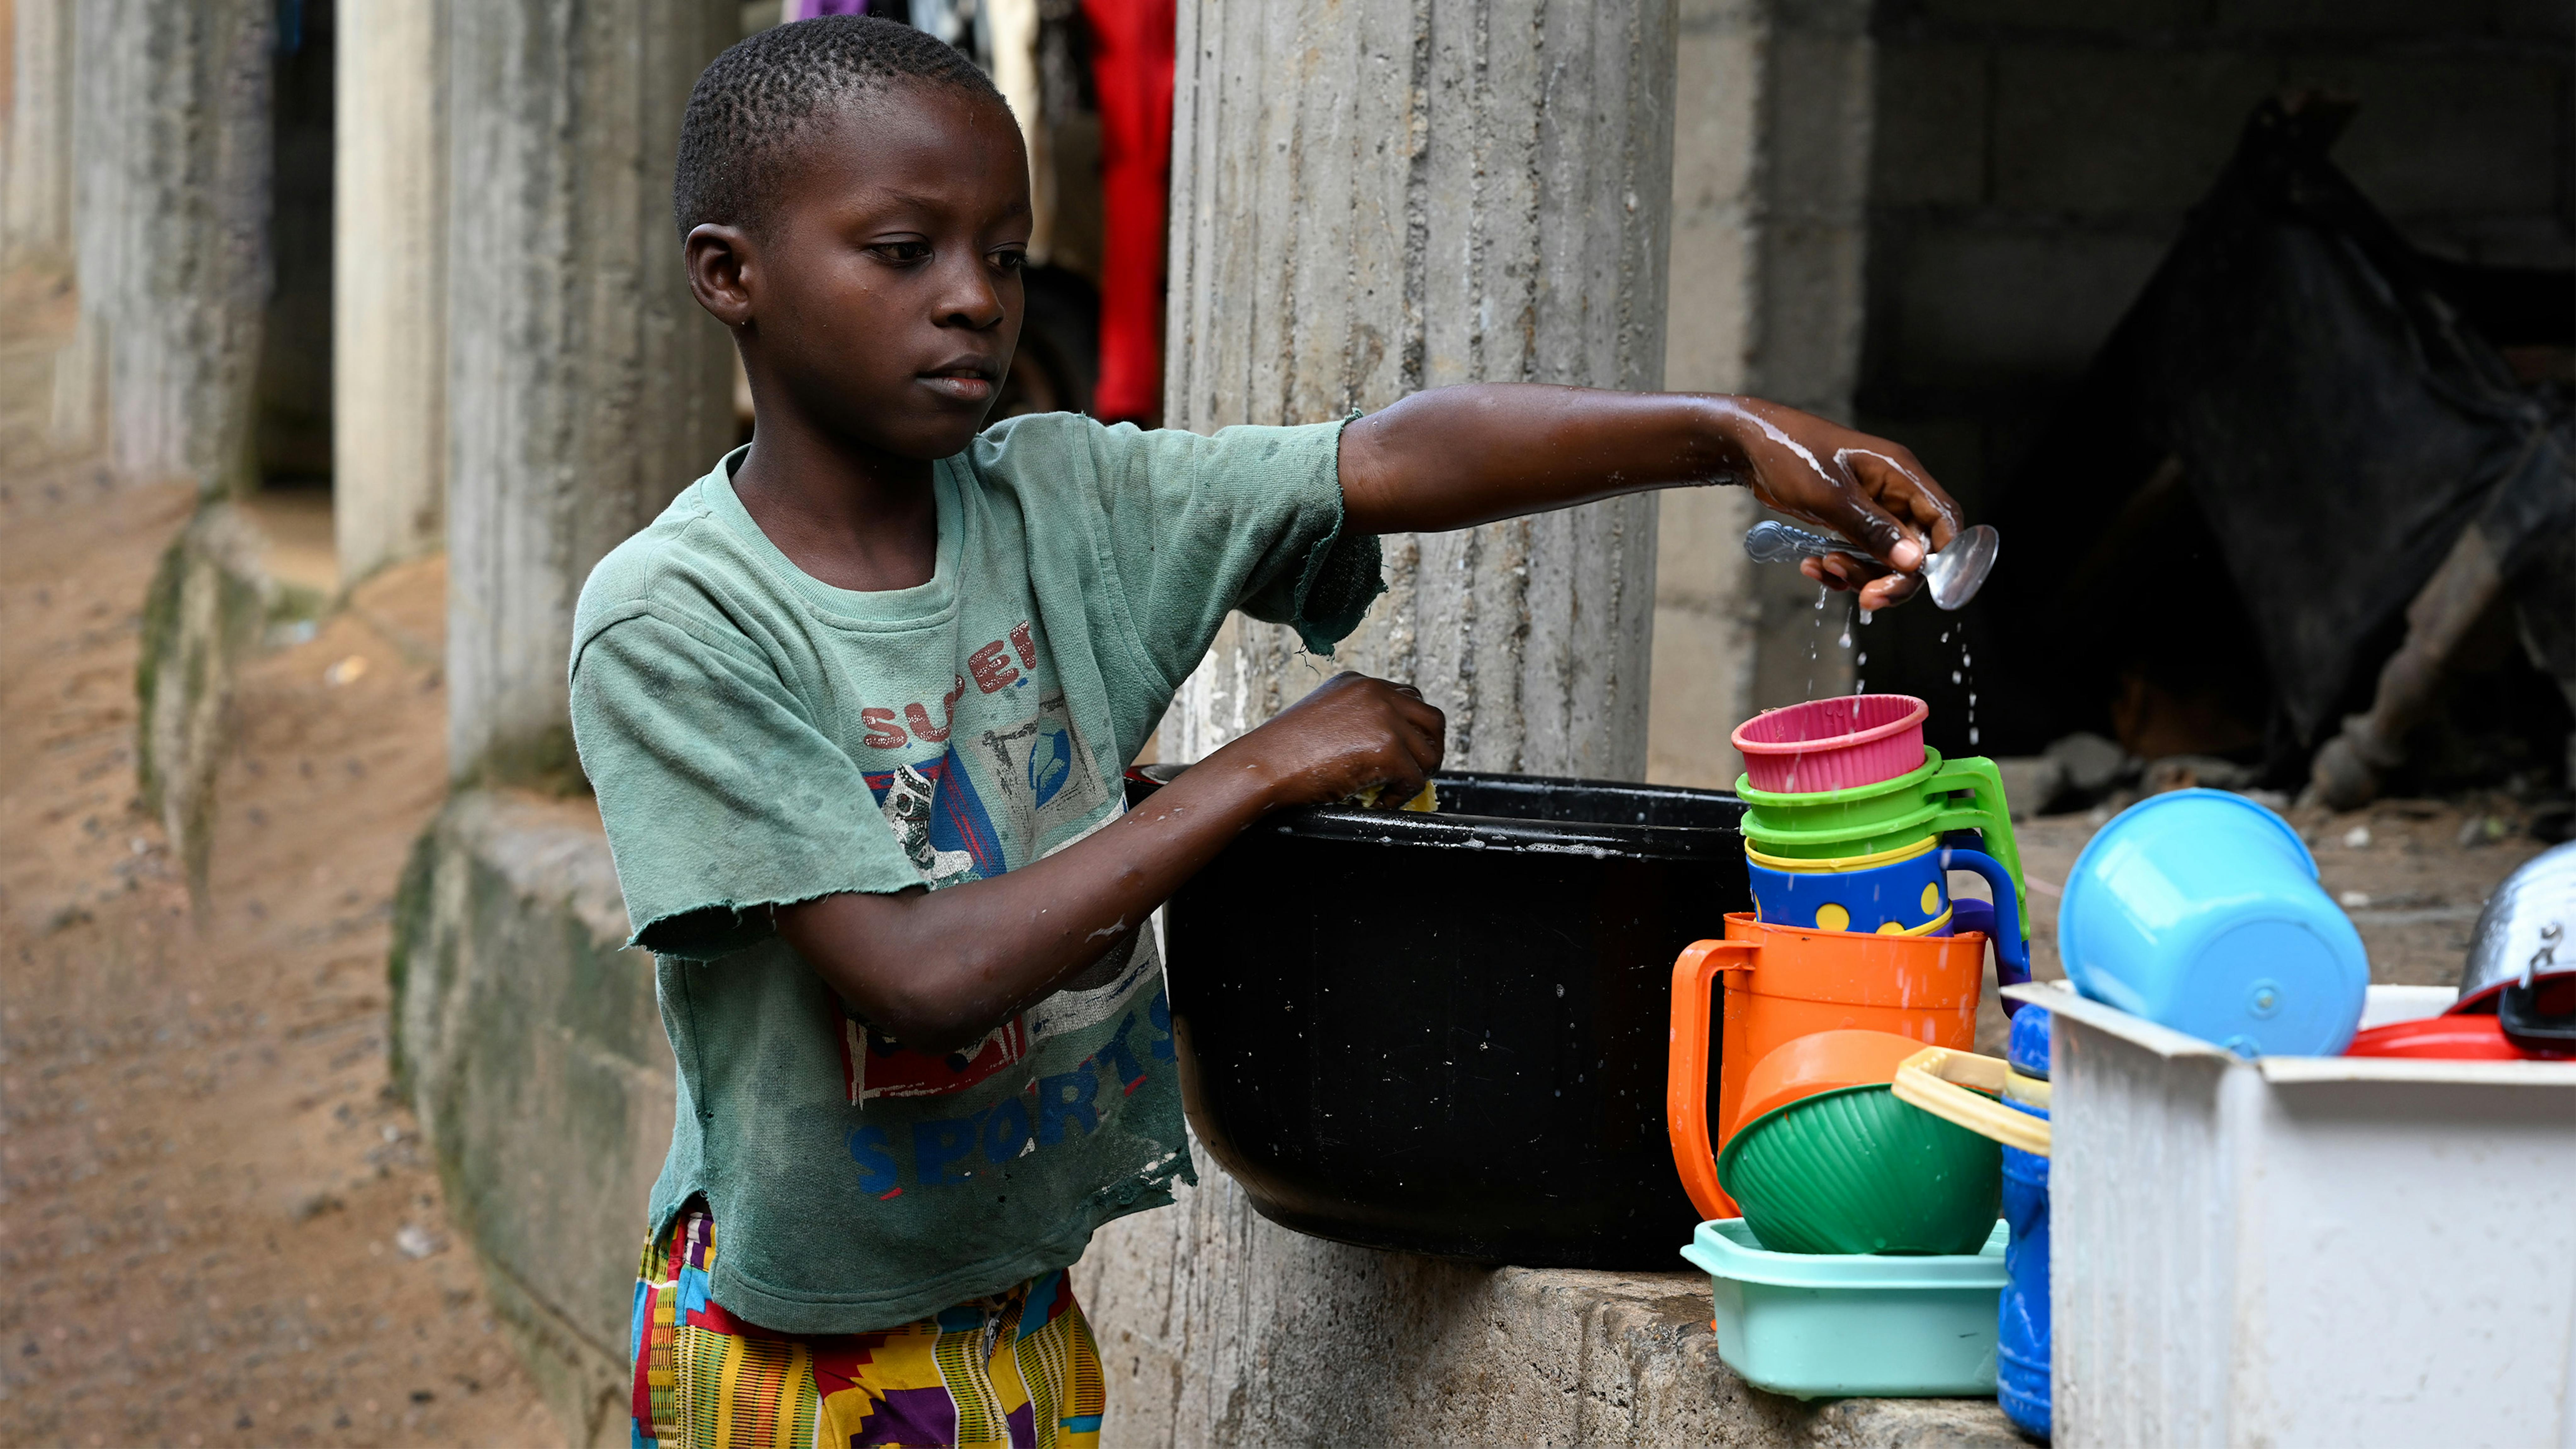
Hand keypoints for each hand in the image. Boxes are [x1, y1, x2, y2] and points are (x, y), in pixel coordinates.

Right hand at [1209, 672, 1446, 810]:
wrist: (1263, 766)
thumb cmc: (1283, 752)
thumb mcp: (1325, 720)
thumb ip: (1356, 721)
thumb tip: (1389, 745)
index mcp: (1359, 683)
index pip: (1409, 698)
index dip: (1413, 729)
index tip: (1406, 752)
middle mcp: (1376, 692)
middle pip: (1432, 718)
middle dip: (1430, 748)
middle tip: (1417, 772)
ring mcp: (1383, 718)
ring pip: (1430, 751)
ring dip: (1417, 775)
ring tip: (1392, 791)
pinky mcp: (1387, 747)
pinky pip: (1415, 778)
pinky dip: (1402, 796)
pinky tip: (1379, 801)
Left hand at [1714, 398, 1963, 610]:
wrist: (1750, 446)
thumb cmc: (1791, 455)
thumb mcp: (1831, 496)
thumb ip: (1873, 530)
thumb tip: (1914, 562)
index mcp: (1899, 473)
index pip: (1943, 517)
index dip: (1945, 554)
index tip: (1923, 583)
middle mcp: (1892, 491)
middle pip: (1916, 548)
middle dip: (1892, 576)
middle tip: (1867, 598)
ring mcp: (1871, 508)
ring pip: (1885, 559)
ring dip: (1860, 574)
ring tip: (1825, 566)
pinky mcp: (1849, 522)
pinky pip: (1858, 557)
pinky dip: (1841, 569)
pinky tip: (1813, 567)